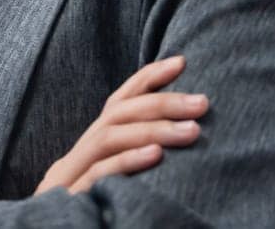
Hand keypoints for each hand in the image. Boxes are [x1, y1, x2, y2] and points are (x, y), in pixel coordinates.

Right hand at [34, 55, 207, 194]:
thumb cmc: (91, 217)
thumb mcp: (113, 188)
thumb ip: (132, 162)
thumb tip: (179, 140)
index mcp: (88, 151)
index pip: (117, 103)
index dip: (147, 79)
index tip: (182, 61)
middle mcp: (77, 157)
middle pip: (116, 114)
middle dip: (161, 102)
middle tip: (202, 103)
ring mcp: (72, 178)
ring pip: (108, 138)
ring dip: (153, 129)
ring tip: (192, 130)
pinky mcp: (71, 200)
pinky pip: (100, 175)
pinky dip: (128, 162)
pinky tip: (156, 156)